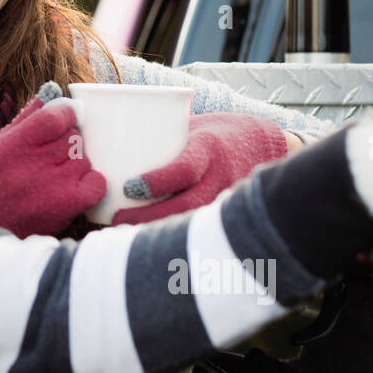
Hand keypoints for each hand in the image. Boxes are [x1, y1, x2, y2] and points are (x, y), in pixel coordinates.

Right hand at [0, 82, 106, 237]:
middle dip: (67, 142)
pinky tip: (73, 187)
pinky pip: (96, 182)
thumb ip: (28, 117)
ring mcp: (53, 186)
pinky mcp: (67, 207)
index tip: (64, 118)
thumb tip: (54, 90)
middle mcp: (33, 164)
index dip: (65, 113)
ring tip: (55, 176)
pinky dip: (90, 182)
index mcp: (12, 146)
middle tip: (52, 156)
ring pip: (84, 158)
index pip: (55, 115)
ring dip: (75, 163)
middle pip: (73, 137)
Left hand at [112, 112, 289, 224]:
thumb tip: (109, 142)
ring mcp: (225, 198)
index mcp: (208, 148)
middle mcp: (219, 175)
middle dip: (148, 216)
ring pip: (191, 222)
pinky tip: (151, 246)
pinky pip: (199, 230)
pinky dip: (175, 238)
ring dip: (158, 232)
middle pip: (184, 205)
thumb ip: (160, 137)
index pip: (185, 169)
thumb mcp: (192, 126)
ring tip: (125, 234)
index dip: (157, 180)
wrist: (263, 146)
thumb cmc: (214, 133)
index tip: (128, 186)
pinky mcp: (226, 215)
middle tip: (117, 218)